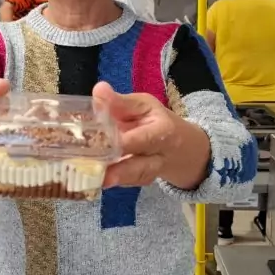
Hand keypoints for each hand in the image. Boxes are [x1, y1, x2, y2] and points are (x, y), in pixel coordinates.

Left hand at [92, 82, 209, 189]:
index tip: (105, 142)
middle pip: (141, 166)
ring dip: (114, 179)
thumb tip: (99, 90)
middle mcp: (160, 155)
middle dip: (121, 171)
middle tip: (102, 175)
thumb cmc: (156, 121)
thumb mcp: (144, 105)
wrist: (179, 147)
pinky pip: (128, 184)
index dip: (125, 142)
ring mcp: (152, 172)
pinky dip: (113, 182)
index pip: (144, 138)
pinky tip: (95, 180)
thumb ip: (121, 102)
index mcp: (163, 131)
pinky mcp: (142, 181)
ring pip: (134, 178)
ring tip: (97, 180)